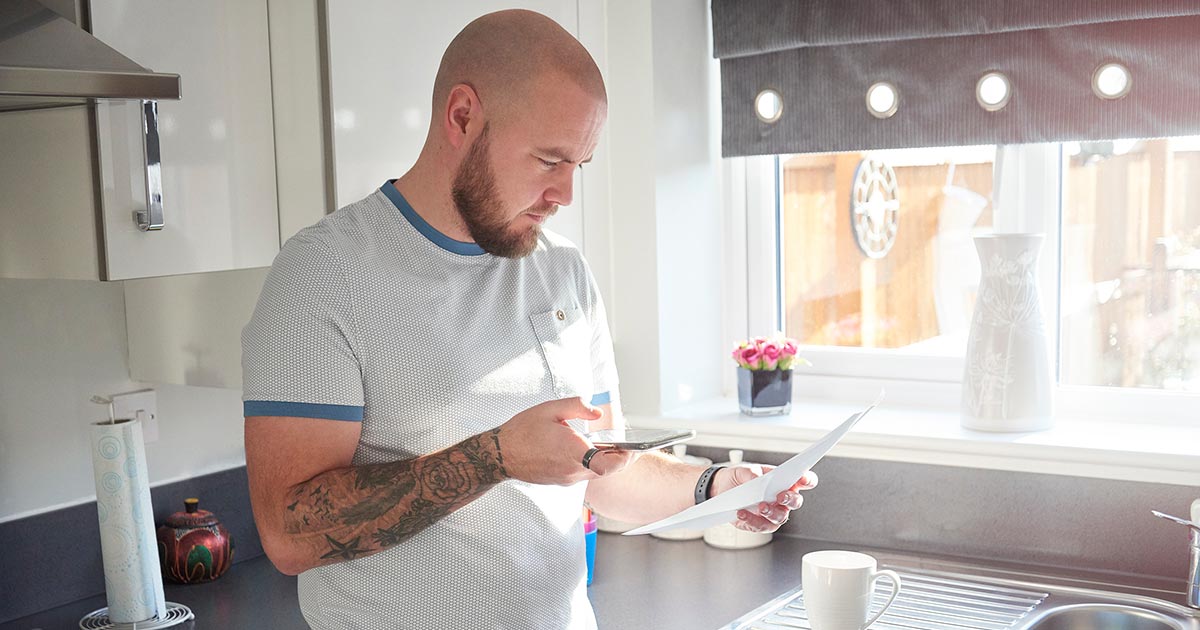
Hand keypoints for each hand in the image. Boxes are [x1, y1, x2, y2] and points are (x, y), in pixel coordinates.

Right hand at [496, 397, 636, 484]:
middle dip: (620, 458)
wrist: (500, 455)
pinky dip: (591, 464)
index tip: (634, 449)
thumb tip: (597, 413)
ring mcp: (566, 479)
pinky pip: (584, 474)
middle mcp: (572, 470)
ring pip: (596, 473)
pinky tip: (588, 451)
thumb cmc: (523, 432)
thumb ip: (578, 407)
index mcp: (572, 452)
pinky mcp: (561, 481)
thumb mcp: (551, 409)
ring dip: (605, 461)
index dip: (626, 458)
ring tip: (611, 446)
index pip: (609, 465)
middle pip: (607, 469)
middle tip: (630, 447)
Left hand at [711, 465, 817, 532]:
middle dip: (790, 499)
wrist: (721, 489)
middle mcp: (782, 500)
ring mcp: (773, 513)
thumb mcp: (742, 470)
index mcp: (784, 482)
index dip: (807, 480)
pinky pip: (760, 526)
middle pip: (795, 501)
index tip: (803, 479)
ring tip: (760, 506)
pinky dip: (751, 520)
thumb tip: (758, 478)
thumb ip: (751, 472)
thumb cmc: (739, 478)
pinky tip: (742, 513)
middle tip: (781, 496)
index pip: (804, 481)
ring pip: (780, 517)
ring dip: (771, 512)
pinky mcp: (759, 524)